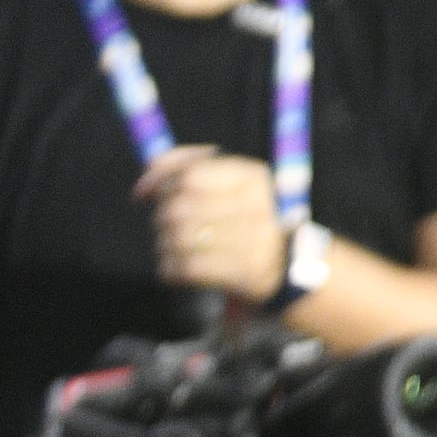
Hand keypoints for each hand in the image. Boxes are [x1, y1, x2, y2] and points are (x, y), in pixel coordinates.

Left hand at [136, 149, 288, 304]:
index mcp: (254, 177)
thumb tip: (146, 177)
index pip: (191, 175)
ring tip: (173, 250)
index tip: (143, 194)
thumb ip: (194, 166)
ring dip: (164, 246)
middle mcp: (256, 206)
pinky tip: (176, 269)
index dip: (159, 182)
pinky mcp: (244, 271)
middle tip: (166, 227)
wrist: (294, 265)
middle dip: (161, 219)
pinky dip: (170, 269)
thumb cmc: (253, 218)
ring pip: (178, 239)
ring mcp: (252, 240)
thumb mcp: (237, 183)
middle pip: (178, 208)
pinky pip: (186, 267)